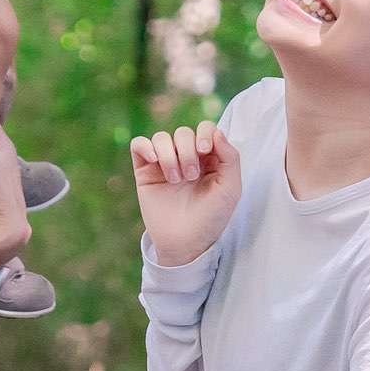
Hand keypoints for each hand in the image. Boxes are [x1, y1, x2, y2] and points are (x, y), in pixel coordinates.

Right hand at [129, 121, 241, 267]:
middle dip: (187, 151)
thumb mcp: (230, 188)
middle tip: (190, 177)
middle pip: (183, 132)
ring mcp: (164, 163)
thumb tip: (217, 131)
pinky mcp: (145, 171)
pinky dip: (145, 146)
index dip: (204, 133)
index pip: (205, 129)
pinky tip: (154, 161)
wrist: (186, 241)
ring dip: (169, 155)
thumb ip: (230, 157)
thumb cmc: (211, 217)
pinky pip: (139, 144)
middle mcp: (186, 156)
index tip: (205, 151)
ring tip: (175, 180)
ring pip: (161, 137)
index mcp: (209, 157)